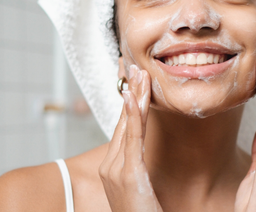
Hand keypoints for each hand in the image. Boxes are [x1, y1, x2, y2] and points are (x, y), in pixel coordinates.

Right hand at [99, 65, 162, 211]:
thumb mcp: (140, 189)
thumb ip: (139, 170)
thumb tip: (144, 155)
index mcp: (114, 167)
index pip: (124, 126)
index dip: (129, 101)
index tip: (133, 80)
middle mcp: (110, 165)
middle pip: (123, 120)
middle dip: (129, 91)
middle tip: (133, 66)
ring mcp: (115, 169)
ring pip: (128, 123)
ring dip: (133, 95)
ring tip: (139, 73)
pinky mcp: (127, 174)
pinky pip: (132, 137)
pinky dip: (133, 114)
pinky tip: (134, 95)